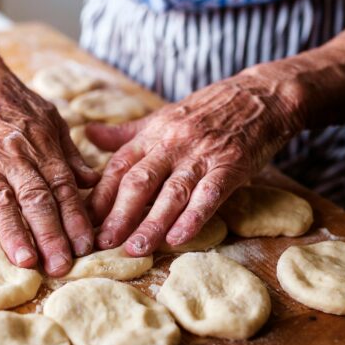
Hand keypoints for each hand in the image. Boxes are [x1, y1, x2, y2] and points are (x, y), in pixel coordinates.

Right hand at [0, 53, 98, 276]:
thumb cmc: (13, 101)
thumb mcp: (50, 117)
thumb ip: (69, 153)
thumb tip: (92, 182)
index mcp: (40, 144)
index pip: (63, 187)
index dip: (75, 218)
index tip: (87, 247)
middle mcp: (13, 153)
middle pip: (36, 197)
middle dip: (51, 234)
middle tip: (61, 266)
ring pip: (0, 199)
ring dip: (13, 231)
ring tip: (25, 261)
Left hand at [85, 72, 303, 254]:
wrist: (260, 96)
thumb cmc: (206, 111)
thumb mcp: (162, 117)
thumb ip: (125, 133)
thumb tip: (88, 133)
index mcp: (152, 134)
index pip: (118, 167)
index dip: (99, 196)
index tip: (84, 222)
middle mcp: (171, 144)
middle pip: (138, 182)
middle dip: (118, 215)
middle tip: (102, 242)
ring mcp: (202, 155)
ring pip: (171, 193)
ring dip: (151, 224)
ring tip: (135, 249)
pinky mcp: (231, 165)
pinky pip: (210, 194)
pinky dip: (194, 217)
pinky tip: (178, 238)